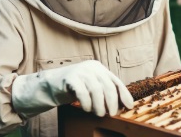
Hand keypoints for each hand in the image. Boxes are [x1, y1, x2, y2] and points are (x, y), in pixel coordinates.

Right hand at [12, 60, 133, 117]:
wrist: (51, 84)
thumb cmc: (75, 88)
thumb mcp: (92, 87)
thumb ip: (104, 91)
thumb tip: (122, 104)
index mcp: (99, 68)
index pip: (115, 81)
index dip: (123, 94)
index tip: (129, 106)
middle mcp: (92, 67)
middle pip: (107, 86)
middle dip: (112, 102)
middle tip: (112, 114)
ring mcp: (81, 71)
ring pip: (96, 90)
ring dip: (99, 105)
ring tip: (99, 113)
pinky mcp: (70, 77)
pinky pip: (82, 92)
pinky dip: (86, 103)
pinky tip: (86, 108)